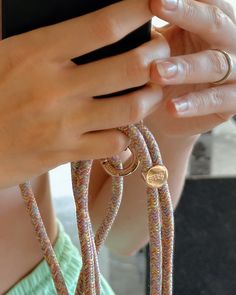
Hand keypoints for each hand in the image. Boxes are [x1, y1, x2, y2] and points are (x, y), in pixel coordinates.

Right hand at [0, 0, 169, 188]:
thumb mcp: (5, 54)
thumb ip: (41, 41)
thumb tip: (78, 28)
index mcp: (36, 54)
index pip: (102, 26)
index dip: (135, 12)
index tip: (151, 7)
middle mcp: (56, 88)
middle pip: (129, 67)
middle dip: (156, 57)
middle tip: (161, 54)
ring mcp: (64, 124)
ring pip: (130, 109)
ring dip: (150, 97)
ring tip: (152, 90)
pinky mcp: (65, 153)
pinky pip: (113, 144)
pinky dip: (126, 135)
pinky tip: (123, 129)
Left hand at [146, 0, 235, 137]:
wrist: (171, 114)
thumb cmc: (166, 72)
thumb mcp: (161, 46)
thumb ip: (154, 31)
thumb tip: (127, 7)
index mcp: (211, 21)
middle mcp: (228, 41)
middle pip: (214, 21)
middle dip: (186, 13)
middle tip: (157, 4)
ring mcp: (235, 71)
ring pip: (215, 64)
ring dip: (185, 67)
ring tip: (156, 72)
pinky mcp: (233, 101)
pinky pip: (218, 100)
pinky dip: (195, 104)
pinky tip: (172, 107)